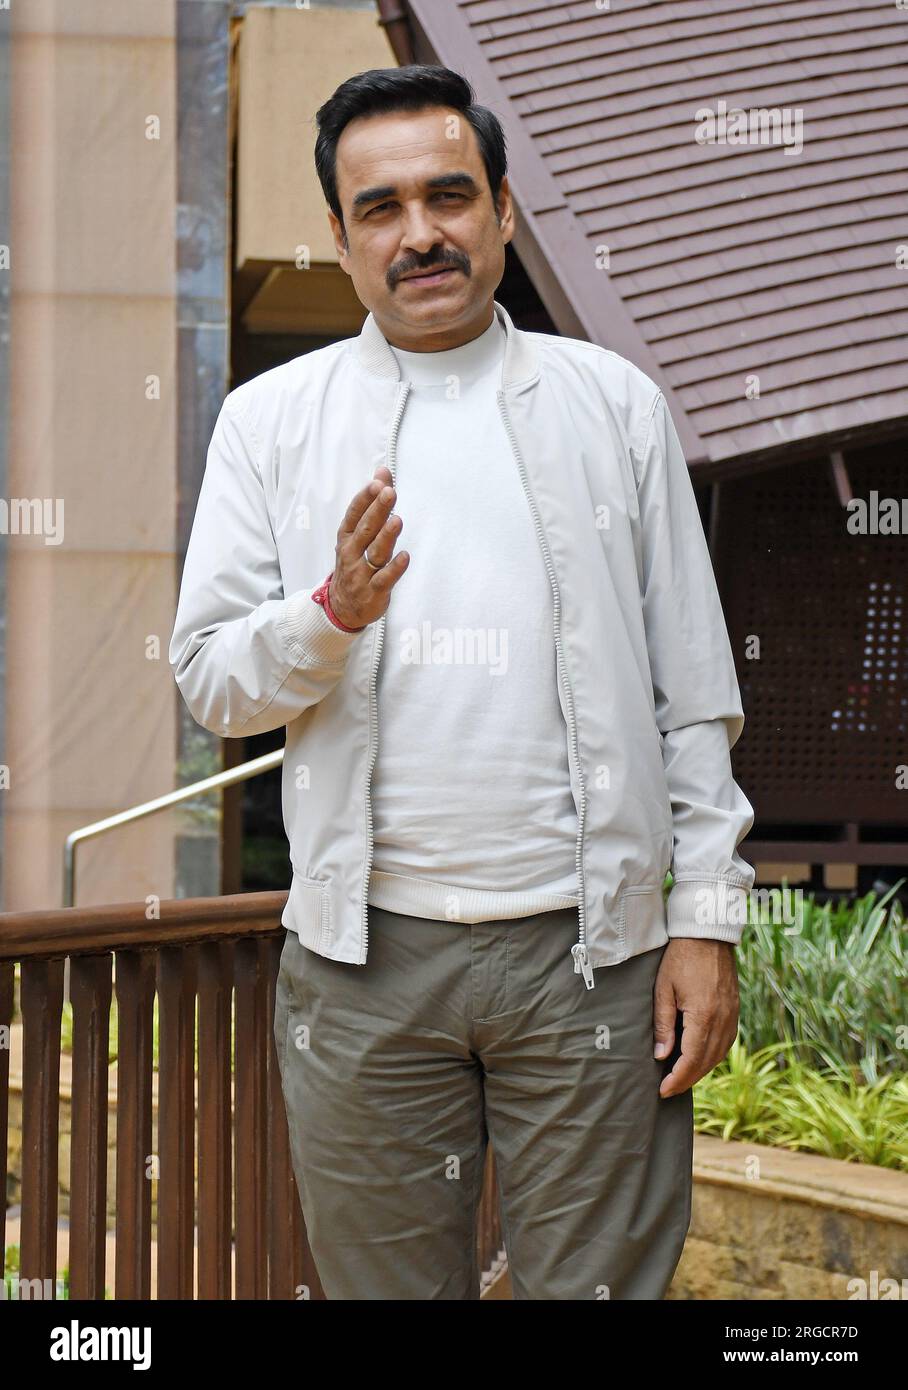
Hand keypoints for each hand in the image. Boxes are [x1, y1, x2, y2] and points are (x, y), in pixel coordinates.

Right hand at [329, 465, 408, 627]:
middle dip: (377, 510)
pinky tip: (404, 557)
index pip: (354, 514)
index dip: (365, 498)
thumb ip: (372, 503)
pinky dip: (394, 569)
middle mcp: (352, 553)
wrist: (342, 608)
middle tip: (389, 493)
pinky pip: (385, 579)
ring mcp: (362, 573)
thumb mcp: (358, 534)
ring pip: (375, 552)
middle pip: (366, 529)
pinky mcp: (374, 591)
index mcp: (347, 537)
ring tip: (397, 520)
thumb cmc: (354, 564)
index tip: (377, 483)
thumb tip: (383, 472)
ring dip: (386, 536)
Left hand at [653, 939, 738, 1097]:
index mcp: (703, 1016)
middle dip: (688, 1080)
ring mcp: (732, 1015)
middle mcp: (722, 1020)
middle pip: (706, 1062)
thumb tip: (661, 1056)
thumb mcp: (663, 989)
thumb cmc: (680, 958)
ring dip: (701, 1070)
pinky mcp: (735, 1009)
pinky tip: (701, 1057)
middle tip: (670, 1090)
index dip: (677, 1079)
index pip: (691, 1060)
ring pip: (719, 1054)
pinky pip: (727, 1042)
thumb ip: (663, 1024)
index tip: (663, 1090)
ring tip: (682, 1077)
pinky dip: (713, 1055)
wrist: (707, 934)